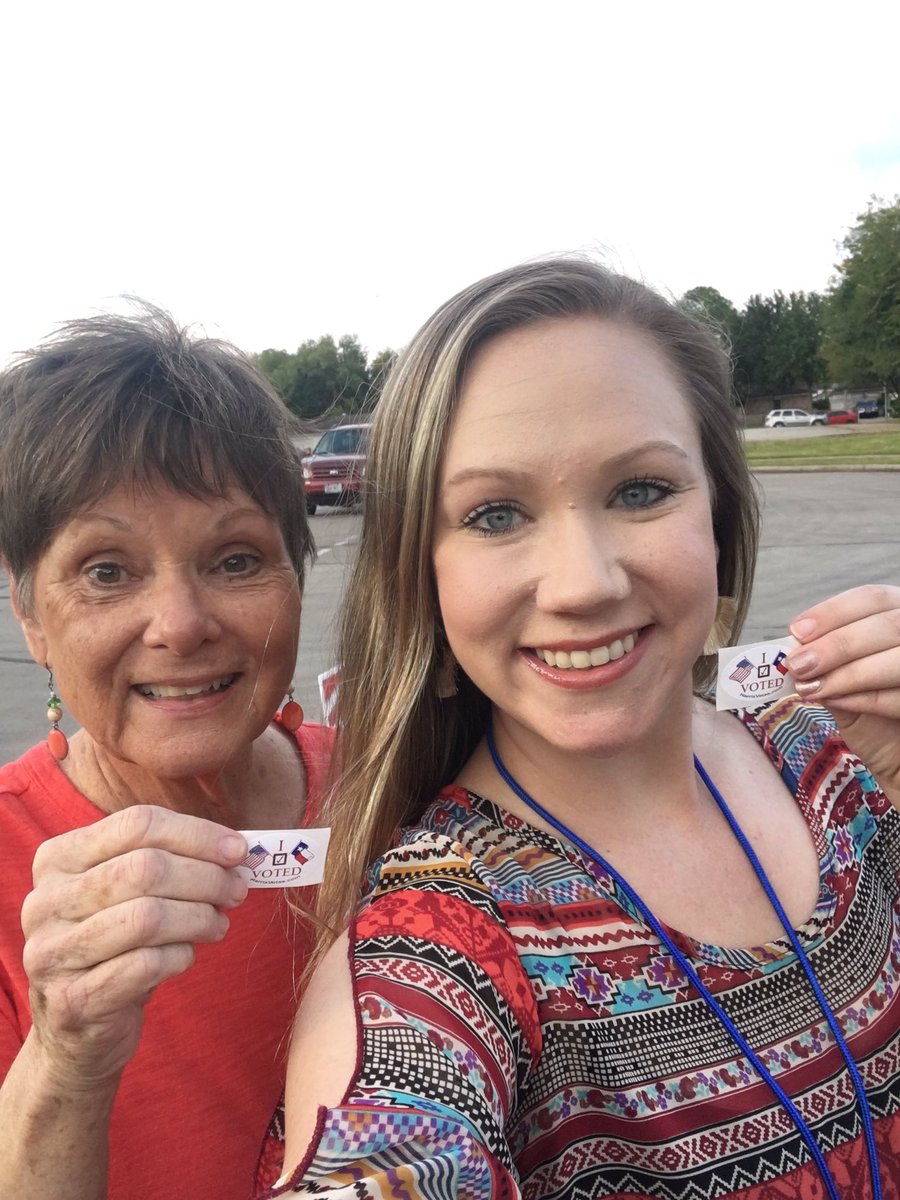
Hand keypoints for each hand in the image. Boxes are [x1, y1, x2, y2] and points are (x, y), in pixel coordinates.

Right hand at [20, 805, 247, 1090]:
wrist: (77, 1026)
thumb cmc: (115, 943)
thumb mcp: (128, 892)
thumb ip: (173, 861)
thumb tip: (238, 851)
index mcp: (58, 858)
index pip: (138, 824)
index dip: (198, 834)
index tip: (239, 850)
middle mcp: (45, 902)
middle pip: (146, 868)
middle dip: (206, 877)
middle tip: (237, 890)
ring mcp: (52, 953)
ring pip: (147, 917)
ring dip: (199, 917)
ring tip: (219, 923)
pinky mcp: (72, 1002)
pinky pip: (144, 966)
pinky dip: (180, 955)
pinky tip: (188, 955)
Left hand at [787, 584, 899, 805]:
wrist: (899, 757)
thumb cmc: (874, 717)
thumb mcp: (843, 683)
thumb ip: (825, 662)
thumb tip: (792, 648)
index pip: (872, 597)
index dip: (833, 612)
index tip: (797, 631)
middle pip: (888, 624)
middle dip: (838, 645)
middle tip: (799, 665)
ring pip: (898, 658)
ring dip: (848, 673)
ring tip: (811, 689)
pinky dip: (865, 697)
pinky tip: (836, 702)